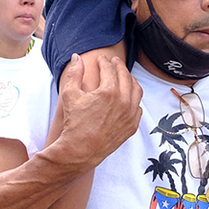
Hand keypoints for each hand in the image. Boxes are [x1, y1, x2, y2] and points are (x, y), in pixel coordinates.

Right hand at [56, 52, 142, 168]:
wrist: (80, 150)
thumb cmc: (74, 123)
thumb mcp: (70, 94)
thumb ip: (75, 73)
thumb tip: (77, 57)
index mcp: (109, 91)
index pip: (109, 69)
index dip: (104, 61)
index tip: (101, 59)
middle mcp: (123, 101)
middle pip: (125, 76)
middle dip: (118, 66)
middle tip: (113, 62)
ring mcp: (130, 114)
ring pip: (136, 90)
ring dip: (130, 79)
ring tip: (123, 76)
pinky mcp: (132, 125)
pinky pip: (138, 107)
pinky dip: (134, 98)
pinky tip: (127, 96)